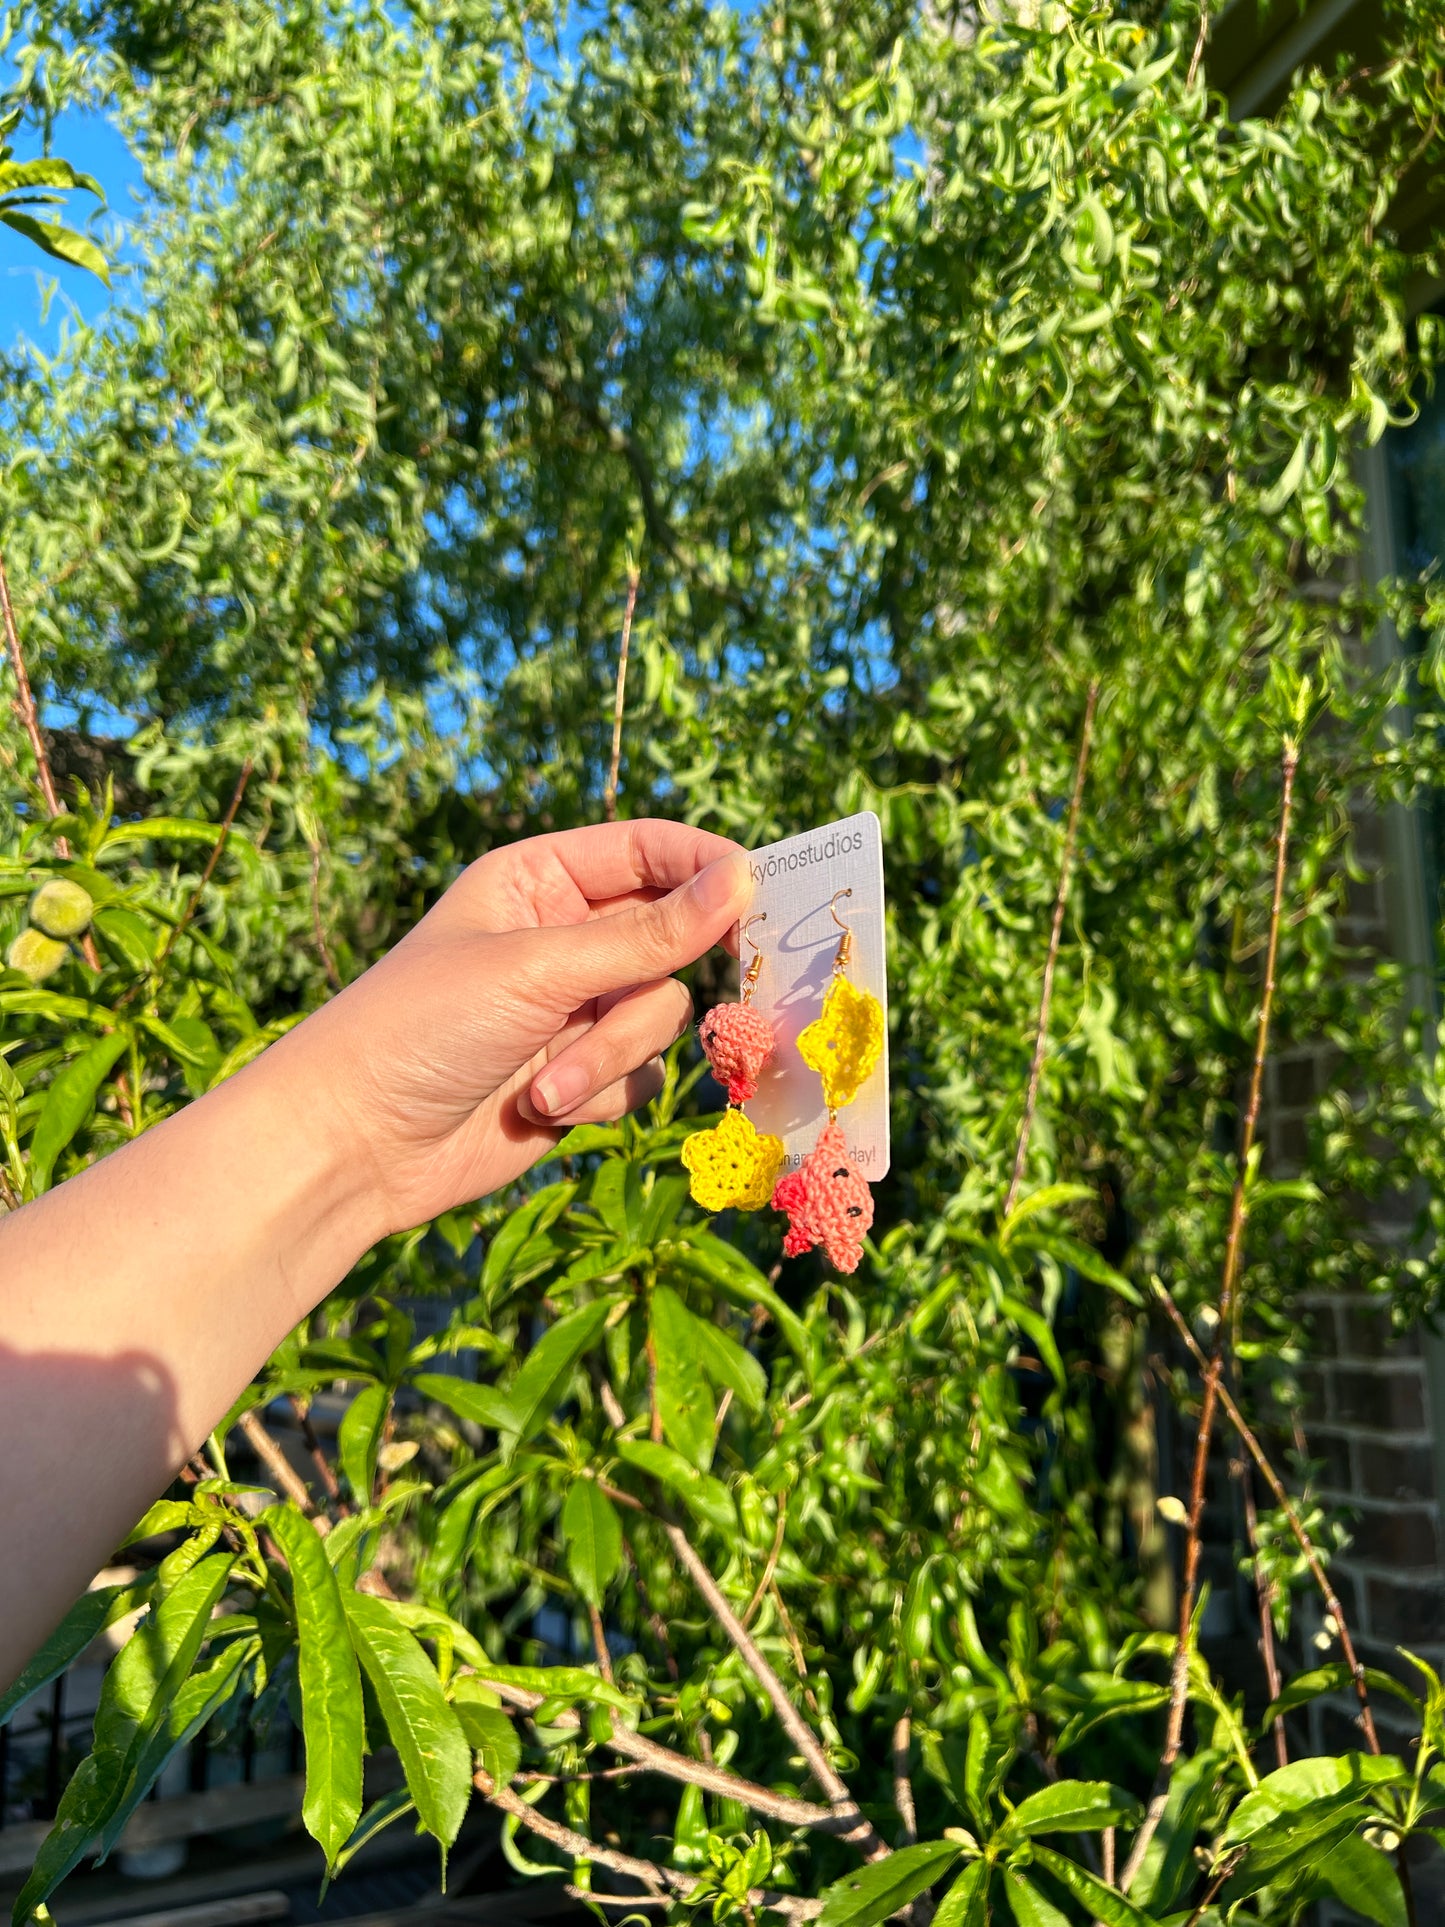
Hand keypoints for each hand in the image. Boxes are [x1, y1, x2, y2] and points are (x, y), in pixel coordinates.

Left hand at [279, 820, 749, 1236]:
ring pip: (661, 1016)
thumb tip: (744, 880)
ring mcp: (575, 1009)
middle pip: (669, 940)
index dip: (706, 870)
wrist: (358, 1144)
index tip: (757, 897)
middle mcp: (563, 938)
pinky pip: (643, 1075)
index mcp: (539, 880)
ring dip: (610, 1056)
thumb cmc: (424, 1026)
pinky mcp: (582, 1076)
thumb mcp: (539, 968)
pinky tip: (545, 1109)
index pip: (650, 852)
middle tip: (642, 1001)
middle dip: (645, 985)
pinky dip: (602, 1094)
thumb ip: (650, 933)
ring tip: (545, 1085)